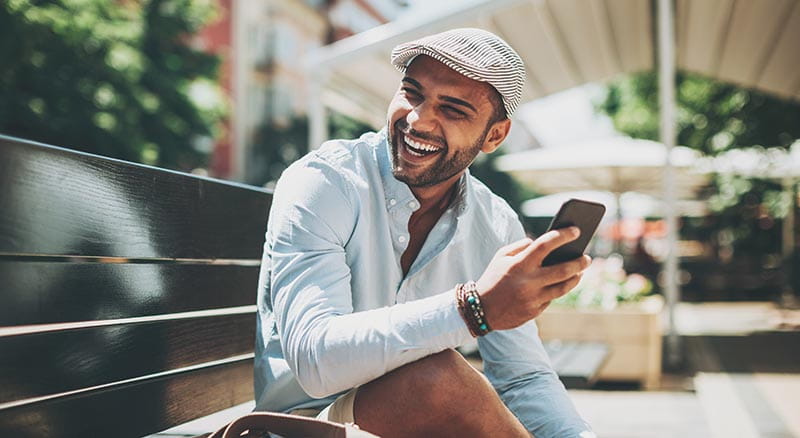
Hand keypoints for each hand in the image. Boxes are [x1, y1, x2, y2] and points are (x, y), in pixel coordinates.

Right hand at [476, 227, 590, 330]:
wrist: (480, 310)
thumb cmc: (492, 278)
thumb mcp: (500, 257)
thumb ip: (520, 246)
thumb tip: (539, 242)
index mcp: (519, 264)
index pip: (545, 245)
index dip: (562, 236)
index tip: (576, 230)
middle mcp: (528, 282)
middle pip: (563, 270)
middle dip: (579, 261)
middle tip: (586, 257)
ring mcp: (533, 298)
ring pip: (563, 287)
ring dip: (575, 278)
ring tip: (580, 270)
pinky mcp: (535, 312)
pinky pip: (552, 299)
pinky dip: (557, 290)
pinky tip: (564, 283)